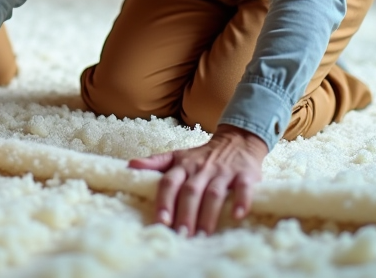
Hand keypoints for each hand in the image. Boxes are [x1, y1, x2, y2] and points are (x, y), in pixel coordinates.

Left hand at [128, 125, 267, 235]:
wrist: (236, 140)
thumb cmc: (202, 156)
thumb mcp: (177, 156)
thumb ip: (155, 162)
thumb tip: (130, 165)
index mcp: (183, 166)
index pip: (169, 182)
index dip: (164, 201)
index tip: (160, 221)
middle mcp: (201, 169)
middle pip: (190, 192)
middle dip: (185, 213)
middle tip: (181, 234)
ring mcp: (223, 172)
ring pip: (214, 193)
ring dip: (208, 214)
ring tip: (203, 234)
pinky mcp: (245, 174)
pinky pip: (244, 188)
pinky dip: (241, 201)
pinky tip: (237, 216)